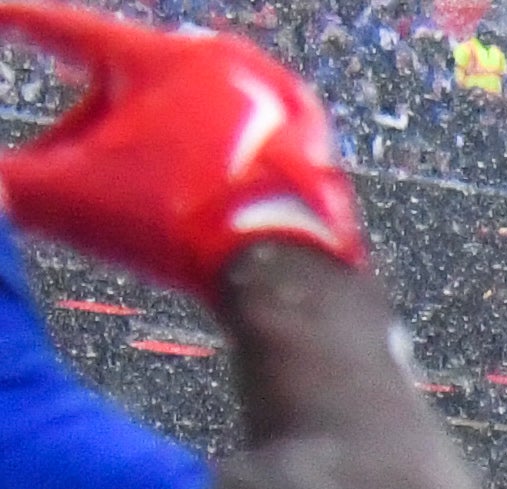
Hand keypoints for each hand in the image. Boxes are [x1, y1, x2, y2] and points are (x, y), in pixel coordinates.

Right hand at [0, 3, 366, 300]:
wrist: (284, 277)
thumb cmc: (179, 227)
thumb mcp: (65, 198)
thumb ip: (8, 182)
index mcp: (163, 56)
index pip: (68, 29)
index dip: (20, 24)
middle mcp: (227, 63)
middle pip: (126, 86)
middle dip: (87, 127)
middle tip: (64, 166)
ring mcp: (276, 103)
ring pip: (180, 117)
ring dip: (142, 150)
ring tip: (129, 199)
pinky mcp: (308, 148)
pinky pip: (234, 146)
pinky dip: (199, 167)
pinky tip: (181, 204)